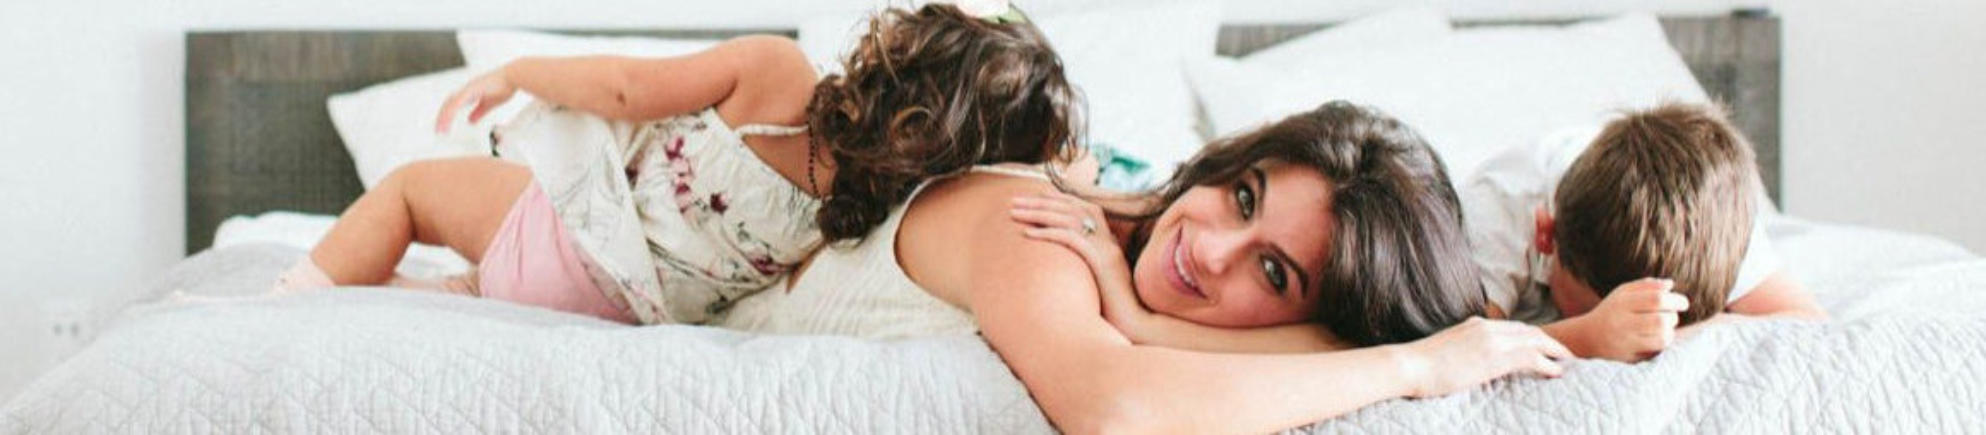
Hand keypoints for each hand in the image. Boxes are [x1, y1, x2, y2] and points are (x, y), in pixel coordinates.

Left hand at [434, 67, 518, 133]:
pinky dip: (451, 111)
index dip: (447, 115)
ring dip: (444, 117)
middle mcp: (466, 90)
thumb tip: (470, 121)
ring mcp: (468, 88)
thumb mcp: (490, 103)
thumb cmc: (504, 85)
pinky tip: (449, 120)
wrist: (513, 76)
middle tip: (439, 130)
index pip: (453, 105)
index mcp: (470, 93)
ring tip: (441, 129)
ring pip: (450, 103)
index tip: (444, 126)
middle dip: (442, 117)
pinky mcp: (472, 89)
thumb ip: (479, 112)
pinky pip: (457, 102)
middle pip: (448, 104)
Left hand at [1008, 192, 1151, 331]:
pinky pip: (1072, 238)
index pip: (1082, 208)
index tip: (1030, 200)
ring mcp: (1107, 250)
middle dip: (1040, 202)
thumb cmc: (1113, 314)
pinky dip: (1048, 233)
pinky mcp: (1103, 262)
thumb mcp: (1095, 285)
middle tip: (1013, 201)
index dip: (1056, 200)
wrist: (1138, 329)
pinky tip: (1027, 235)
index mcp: (1108, 243)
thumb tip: (1056, 270)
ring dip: (1038, 213)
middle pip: (1073, 208)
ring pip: (1070, 217)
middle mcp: (1109, 241)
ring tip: (1013, 213)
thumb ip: (1081, 270)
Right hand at [1399, 317, 1572, 397]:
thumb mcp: (1447, 352)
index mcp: (1475, 324)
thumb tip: (1471, 364)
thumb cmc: (1420, 366)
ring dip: (1555, 351)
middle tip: (1565, 355)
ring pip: (1535, 340)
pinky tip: (1557, 372)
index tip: (1543, 348)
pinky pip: (1530, 356)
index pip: (1513, 327)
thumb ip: (1464, 352)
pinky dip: (1548, 363)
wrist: (1409, 365)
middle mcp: (1487, 327)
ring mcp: (1491, 339)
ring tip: (1569, 362)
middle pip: (1529, 330)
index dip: (1532, 337)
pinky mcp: (1493, 356)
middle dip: (1549, 342)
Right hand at [1565, 278, 1686, 361]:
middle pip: (1661, 320)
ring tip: (1664, 327)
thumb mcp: (1622, 294)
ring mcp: (1624, 342)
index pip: (1655, 299)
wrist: (1585, 339)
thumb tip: (1670, 285)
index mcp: (1621, 303)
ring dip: (1670, 331)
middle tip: (1671, 316)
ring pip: (1661, 337)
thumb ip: (1645, 286)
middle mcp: (1621, 322)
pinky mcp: (1628, 357)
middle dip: (1673, 317)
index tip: (1683, 303)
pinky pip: (1656, 351)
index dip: (1675, 300)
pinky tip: (1657, 338)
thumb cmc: (1611, 312)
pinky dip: (1662, 343)